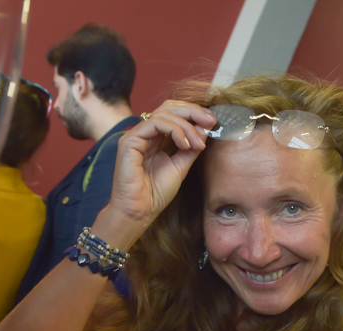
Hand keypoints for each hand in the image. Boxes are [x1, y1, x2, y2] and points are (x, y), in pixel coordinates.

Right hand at [96, 101, 217, 246]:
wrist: (139, 211)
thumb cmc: (155, 194)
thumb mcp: (181, 166)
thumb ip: (191, 147)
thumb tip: (206, 128)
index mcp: (155, 138)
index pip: (174, 114)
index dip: (194, 113)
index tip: (212, 122)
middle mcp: (145, 133)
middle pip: (168, 107)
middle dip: (192, 111)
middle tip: (210, 121)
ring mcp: (136, 135)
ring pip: (163, 113)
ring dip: (186, 126)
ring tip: (196, 144)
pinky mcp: (129, 140)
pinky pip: (154, 123)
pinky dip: (174, 130)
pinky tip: (184, 145)